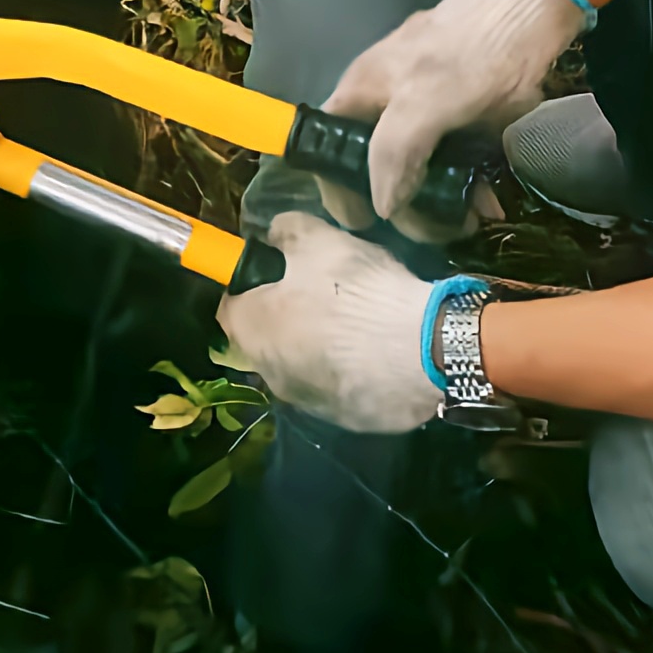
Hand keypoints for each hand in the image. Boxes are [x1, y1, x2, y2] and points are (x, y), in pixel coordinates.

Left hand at [217, 214, 441, 433]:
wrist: (423, 351)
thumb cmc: (357, 292)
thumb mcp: (318, 239)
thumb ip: (285, 230)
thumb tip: (273, 233)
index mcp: (254, 331)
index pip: (230, 308)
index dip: (249, 286)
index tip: (276, 273)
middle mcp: (271, 375)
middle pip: (267, 342)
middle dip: (287, 319)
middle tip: (323, 294)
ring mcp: (310, 404)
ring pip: (303, 370)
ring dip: (319, 350)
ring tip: (357, 326)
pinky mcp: (347, 421)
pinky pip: (341, 391)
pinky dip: (351, 374)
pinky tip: (379, 355)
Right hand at [323, 0, 586, 231]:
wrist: (532, 5)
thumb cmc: (471, 51)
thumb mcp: (424, 101)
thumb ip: (394, 152)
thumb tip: (381, 207)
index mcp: (361, 93)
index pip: (330, 152)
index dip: (340, 192)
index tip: (366, 229)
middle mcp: (385, 102)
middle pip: (379, 169)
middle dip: (409, 206)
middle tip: (442, 229)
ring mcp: (425, 107)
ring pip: (421, 168)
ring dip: (444, 200)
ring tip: (473, 217)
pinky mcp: (463, 112)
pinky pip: (456, 159)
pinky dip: (469, 182)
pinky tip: (490, 199)